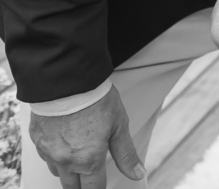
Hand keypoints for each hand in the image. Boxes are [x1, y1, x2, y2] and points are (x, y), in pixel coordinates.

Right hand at [29, 85, 144, 187]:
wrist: (67, 82)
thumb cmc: (96, 101)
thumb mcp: (119, 126)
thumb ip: (126, 154)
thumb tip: (138, 174)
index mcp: (88, 160)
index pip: (94, 188)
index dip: (100, 188)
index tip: (102, 185)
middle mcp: (66, 161)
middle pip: (72, 187)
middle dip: (82, 186)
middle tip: (91, 179)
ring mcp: (48, 152)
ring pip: (58, 173)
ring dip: (68, 171)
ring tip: (79, 161)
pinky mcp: (37, 141)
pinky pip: (46, 157)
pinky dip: (55, 156)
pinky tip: (63, 145)